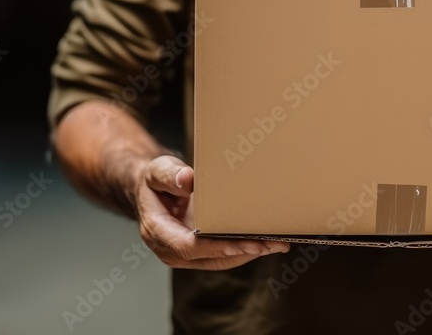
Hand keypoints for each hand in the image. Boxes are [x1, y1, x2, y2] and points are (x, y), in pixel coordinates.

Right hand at [134, 155, 289, 269]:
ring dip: (250, 253)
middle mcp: (170, 249)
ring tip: (277, 243)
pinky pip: (223, 256)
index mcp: (157, 231)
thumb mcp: (157, 170)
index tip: (247, 243)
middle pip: (211, 257)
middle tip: (273, 243)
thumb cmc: (156, 181)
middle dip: (244, 251)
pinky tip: (266, 242)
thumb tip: (187, 180)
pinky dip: (245, 250)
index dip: (219, 247)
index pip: (190, 246)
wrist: (153, 192)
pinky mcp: (199, 253)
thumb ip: (169, 175)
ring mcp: (185, 255)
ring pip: (221, 261)